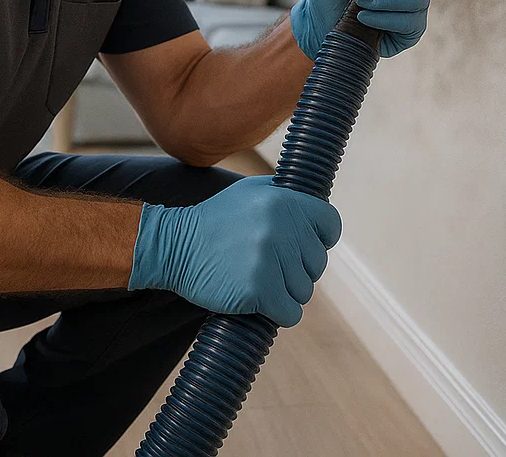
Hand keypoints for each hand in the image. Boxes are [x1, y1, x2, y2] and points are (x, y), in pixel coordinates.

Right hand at [127, 175, 341, 327]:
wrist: (175, 246)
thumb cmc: (216, 220)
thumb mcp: (251, 192)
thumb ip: (285, 197)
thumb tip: (318, 213)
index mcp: (284, 201)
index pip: (330, 225)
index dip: (321, 239)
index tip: (304, 246)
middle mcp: (282, 228)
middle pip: (317, 264)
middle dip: (298, 269)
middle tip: (269, 265)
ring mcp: (270, 259)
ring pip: (305, 291)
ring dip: (285, 292)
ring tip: (258, 279)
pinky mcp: (258, 290)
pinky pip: (291, 314)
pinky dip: (278, 313)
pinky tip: (259, 301)